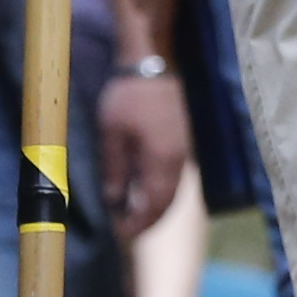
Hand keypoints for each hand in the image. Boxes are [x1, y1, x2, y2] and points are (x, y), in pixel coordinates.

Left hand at [95, 67, 192, 236]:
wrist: (152, 64)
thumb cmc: (128, 97)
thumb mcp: (112, 135)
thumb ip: (115, 170)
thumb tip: (114, 200)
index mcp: (161, 161)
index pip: (154, 205)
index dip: (139, 223)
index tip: (121, 232)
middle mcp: (178, 161)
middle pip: (168, 203)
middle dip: (149, 221)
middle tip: (128, 230)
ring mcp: (183, 151)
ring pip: (174, 191)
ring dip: (156, 207)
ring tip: (134, 214)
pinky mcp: (182, 142)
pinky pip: (174, 178)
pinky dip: (161, 192)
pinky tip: (145, 191)